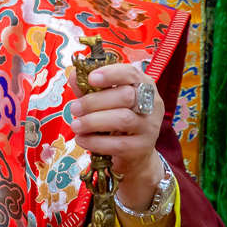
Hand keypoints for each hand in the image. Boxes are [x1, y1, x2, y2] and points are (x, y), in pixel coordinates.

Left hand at [68, 62, 164, 206]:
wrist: (134, 153)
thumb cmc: (116, 119)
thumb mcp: (104, 100)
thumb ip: (89, 88)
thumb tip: (74, 75)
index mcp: (143, 85)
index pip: (131, 73)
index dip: (111, 73)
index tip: (91, 78)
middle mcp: (152, 104)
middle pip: (126, 96)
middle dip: (94, 101)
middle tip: (74, 108)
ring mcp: (149, 127)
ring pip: (123, 119)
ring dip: (93, 121)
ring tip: (75, 126)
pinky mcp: (143, 148)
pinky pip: (118, 144)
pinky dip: (96, 142)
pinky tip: (82, 139)